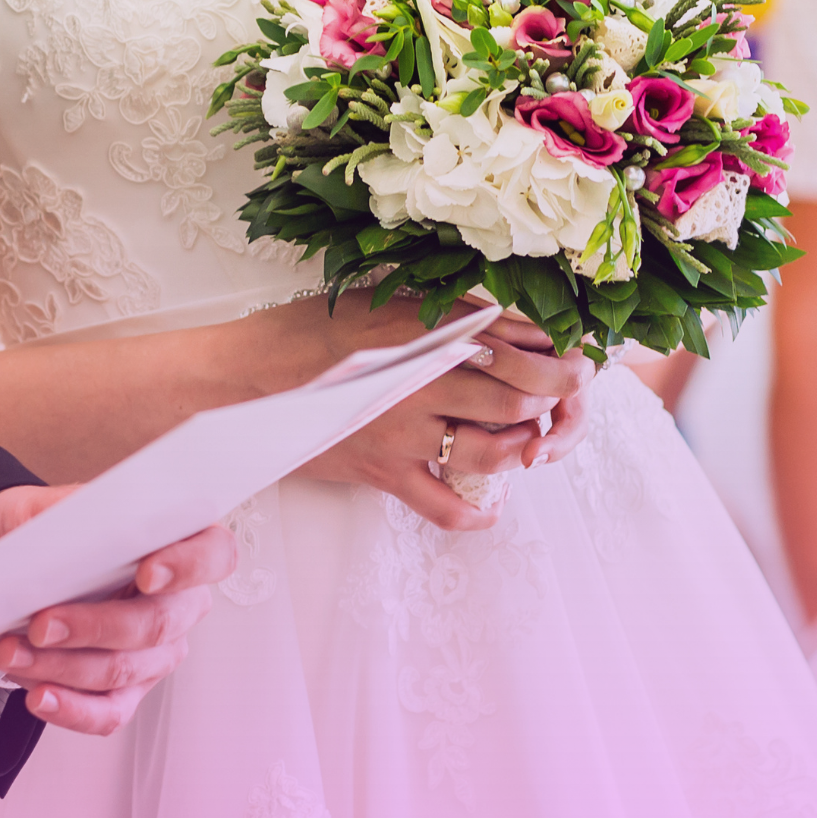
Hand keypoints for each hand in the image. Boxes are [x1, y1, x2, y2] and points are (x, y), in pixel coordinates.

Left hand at [0, 485, 237, 735]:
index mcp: (176, 546)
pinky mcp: (126, 691)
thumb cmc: (40, 532)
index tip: (146, 573)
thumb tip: (72, 538)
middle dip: (95, 627)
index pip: (214, 554)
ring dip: (64, 667)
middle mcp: (177, 604)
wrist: (8, 564)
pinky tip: (40, 696)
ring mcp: (155, 653)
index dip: (188, 566)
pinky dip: (72, 708)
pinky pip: (110, 711)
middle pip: (157, 624)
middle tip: (41, 624)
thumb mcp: (47, 509)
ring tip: (12, 653)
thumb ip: (68, 518)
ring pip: (124, 670)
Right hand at [289, 294, 593, 530]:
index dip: (558, 356)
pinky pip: (445, 508)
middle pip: (517, 398)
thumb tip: (511, 330)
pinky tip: (492, 503)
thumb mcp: (380, 305)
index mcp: (420, 337)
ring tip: (526, 435)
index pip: (515, 347)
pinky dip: (478, 512)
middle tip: (563, 393)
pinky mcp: (382, 473)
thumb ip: (446, 317)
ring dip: (523, 445)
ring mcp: (401, 435)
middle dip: (555, 397)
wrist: (242, 380)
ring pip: (494, 452)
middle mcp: (418, 386)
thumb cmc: (304, 334)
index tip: (574, 357)